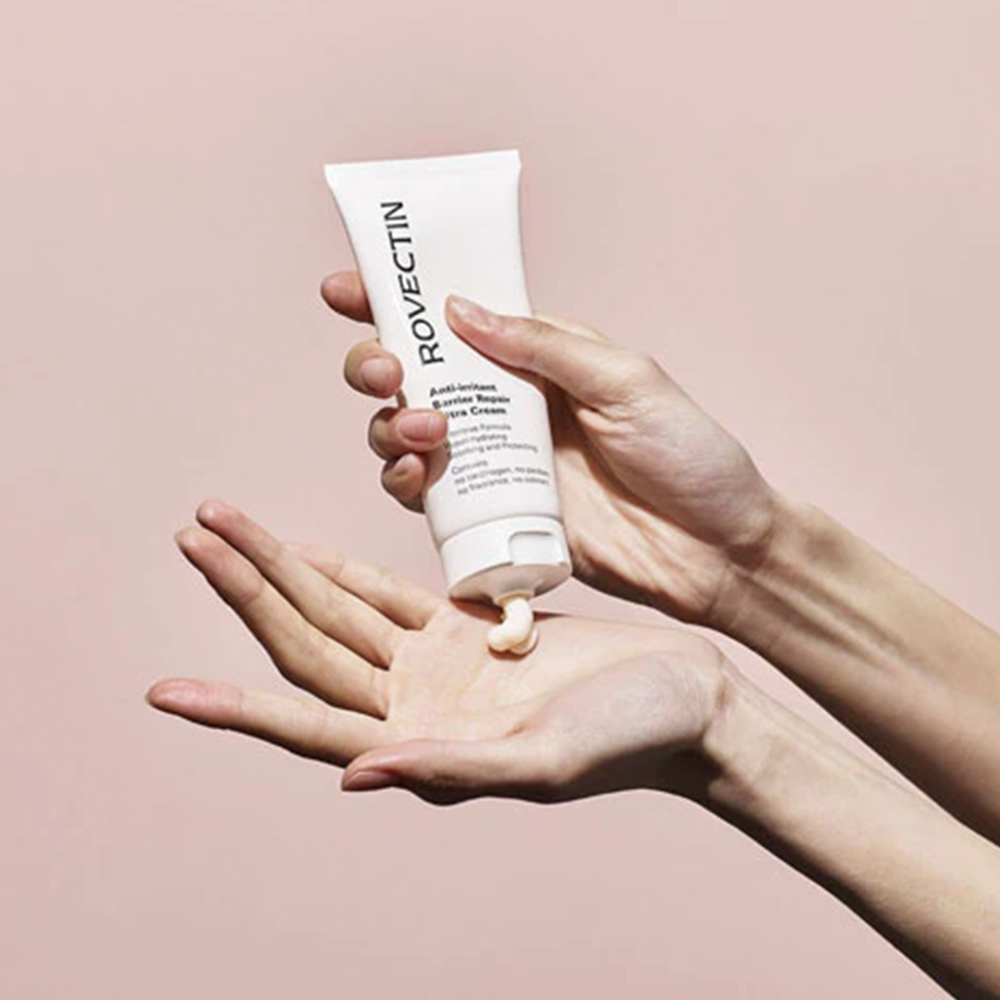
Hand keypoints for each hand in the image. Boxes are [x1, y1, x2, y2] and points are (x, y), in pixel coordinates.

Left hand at [148, 500, 728, 804]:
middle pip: (308, 647)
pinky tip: (300, 548)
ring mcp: (432, 668)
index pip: (309, 725)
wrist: (683, 699)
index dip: (238, 710)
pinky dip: (340, 572)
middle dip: (247, 593)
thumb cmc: (631, 739)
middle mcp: (413, 710)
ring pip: (336, 612)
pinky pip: (384, 597)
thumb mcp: (546, 759)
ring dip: (280, 569)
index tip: (167, 691)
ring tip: (223, 523)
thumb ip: (454, 770)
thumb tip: (355, 774)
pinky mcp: (459, 630)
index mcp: (424, 749)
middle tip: (192, 534)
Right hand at [322, 273, 780, 625]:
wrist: (713, 551)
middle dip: (377, 363)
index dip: (396, 300)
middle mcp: (504, 406)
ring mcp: (493, 463)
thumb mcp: (626, 380)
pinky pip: (425, 496)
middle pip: (412, 375)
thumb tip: (458, 311)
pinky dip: (403, 481)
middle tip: (387, 370)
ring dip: (389, 424)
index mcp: (536, 358)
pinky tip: (417, 476)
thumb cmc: (687, 455)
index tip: (346, 288)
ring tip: (423, 430)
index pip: (455, 319)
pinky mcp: (490, 518)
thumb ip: (544, 346)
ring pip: (404, 434)